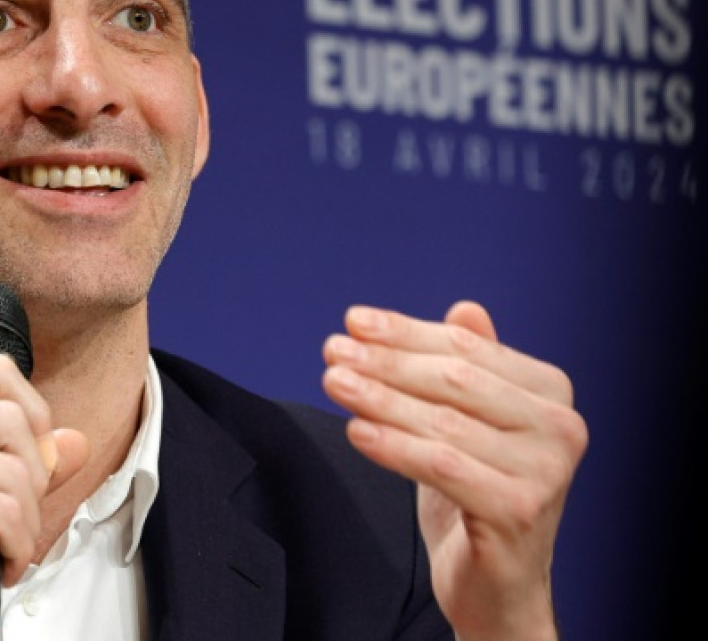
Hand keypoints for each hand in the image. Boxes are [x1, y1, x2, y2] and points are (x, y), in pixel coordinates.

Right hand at [0, 354, 88, 640]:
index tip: (21, 460)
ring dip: (23, 523)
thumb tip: (74, 443)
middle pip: (16, 420)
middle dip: (31, 478)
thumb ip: (18, 458)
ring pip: (20, 472)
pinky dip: (14, 548)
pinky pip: (11, 512)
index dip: (29, 416)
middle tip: (3, 517)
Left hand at [322, 302, 587, 640]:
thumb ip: (471, 367)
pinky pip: (441, 466)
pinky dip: (394, 445)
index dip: (406, 332)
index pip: (467, 347)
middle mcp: (560, 427)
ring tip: (334, 383)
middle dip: (385, 362)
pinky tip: (357, 430)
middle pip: (454, 379)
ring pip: (443, 421)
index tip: (353, 322)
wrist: (497, 586)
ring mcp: (546, 471)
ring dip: (379, 398)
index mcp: (549, 393)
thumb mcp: (470, 424)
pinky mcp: (519, 511)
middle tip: (333, 352)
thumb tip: (465, 307)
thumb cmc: (478, 496)